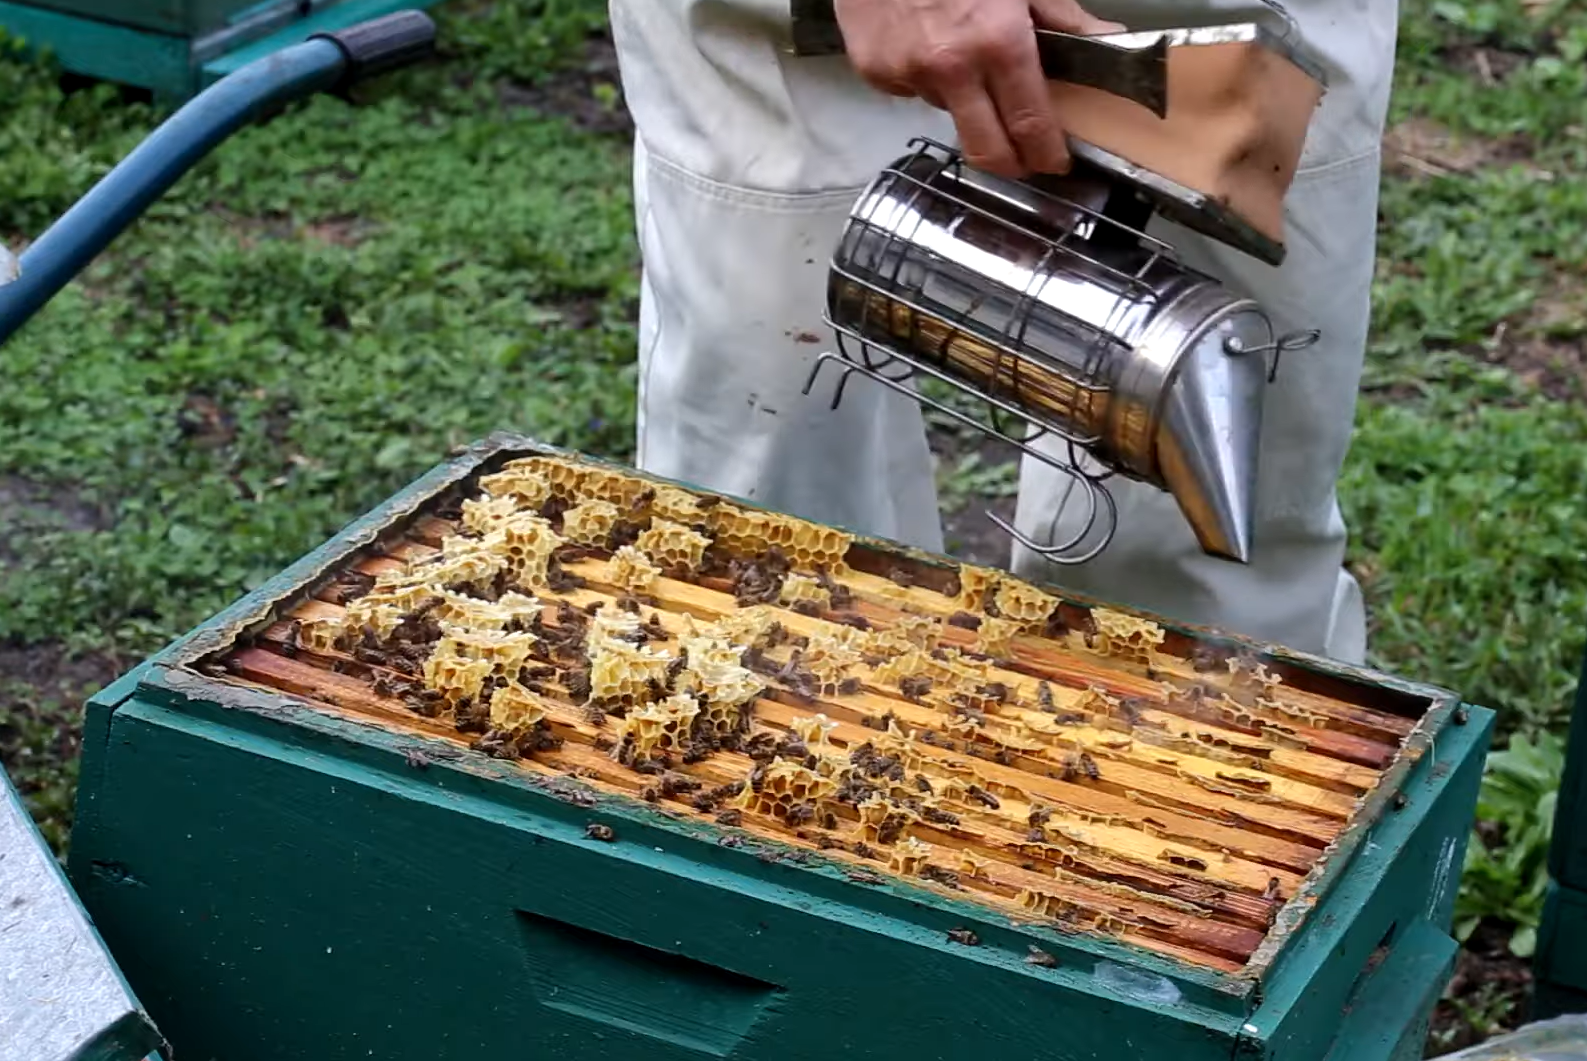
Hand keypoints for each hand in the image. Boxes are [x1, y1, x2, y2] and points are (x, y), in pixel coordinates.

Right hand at [833, 0, 1121, 177]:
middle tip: (1019, 158)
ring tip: (961, 57)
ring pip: (947, 111)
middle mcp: (952, 66)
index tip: (1053, 163)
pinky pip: (910, 90)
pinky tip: (923, 42)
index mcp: (998, 41)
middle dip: (1008, 163)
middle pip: (985, 149)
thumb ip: (1060, 17)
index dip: (1045, 153)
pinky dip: (922, 76)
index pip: (1029, 123)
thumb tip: (1108, 39)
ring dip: (962, 100)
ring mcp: (908, 73)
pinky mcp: (875, 72)